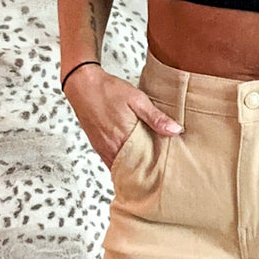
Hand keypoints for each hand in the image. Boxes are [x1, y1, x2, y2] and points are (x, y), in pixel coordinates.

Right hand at [62, 64, 182, 169]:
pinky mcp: (98, 146)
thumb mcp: (137, 100)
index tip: (166, 172)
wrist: (82, 85)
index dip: (155, 170)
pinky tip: (131, 160)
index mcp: (124, 138)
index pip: (144, 164)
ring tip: (148, 168)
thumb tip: (175, 130)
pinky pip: (112, 162)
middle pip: (132, 169)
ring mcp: (103, 148)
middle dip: (146, 172)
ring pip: (121, 168)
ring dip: (134, 169)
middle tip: (160, 174)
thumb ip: (156, 118)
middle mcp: (111, 147)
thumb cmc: (108, 90)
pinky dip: (123, 164)